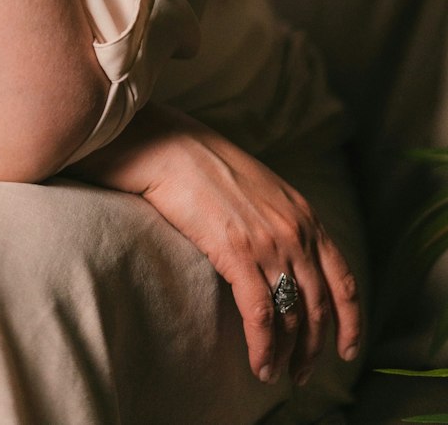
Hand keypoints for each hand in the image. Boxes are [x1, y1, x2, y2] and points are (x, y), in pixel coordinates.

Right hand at [68, 104, 360, 387]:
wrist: (172, 148)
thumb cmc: (207, 167)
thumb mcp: (262, 189)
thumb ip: (282, 221)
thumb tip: (287, 260)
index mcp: (305, 215)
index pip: (344, 279)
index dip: (350, 321)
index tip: (346, 349)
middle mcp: (295, 231)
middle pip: (319, 306)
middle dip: (313, 347)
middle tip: (302, 373)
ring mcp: (269, 243)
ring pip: (292, 315)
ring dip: (288, 354)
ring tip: (275, 375)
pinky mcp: (238, 253)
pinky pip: (261, 314)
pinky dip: (263, 346)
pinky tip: (258, 364)